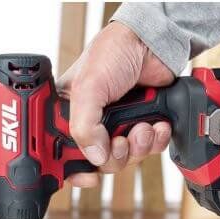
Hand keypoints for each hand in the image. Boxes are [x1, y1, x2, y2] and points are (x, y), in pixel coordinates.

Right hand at [57, 21, 174, 186]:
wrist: (151, 43)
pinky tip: (156, 124)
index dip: (73, 170)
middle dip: (114, 156)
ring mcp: (117, 128)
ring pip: (125, 160)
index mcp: (68, 116)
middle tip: (119, 141)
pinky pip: (148, 151)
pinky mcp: (141, 127)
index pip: (63, 154)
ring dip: (137, 147)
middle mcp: (91, 125)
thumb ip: (85, 126)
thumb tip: (96, 157)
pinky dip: (155, 141)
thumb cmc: (112, 53)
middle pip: (98, 163)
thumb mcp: (87, 88)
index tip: (88, 174)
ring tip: (141, 126)